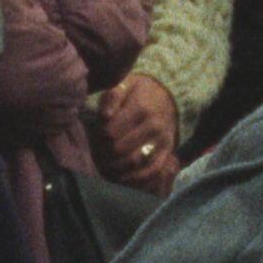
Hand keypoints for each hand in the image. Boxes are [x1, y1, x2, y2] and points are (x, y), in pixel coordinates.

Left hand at [92, 68, 180, 191]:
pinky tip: (121, 176)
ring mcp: (162, 141)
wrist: (168, 98)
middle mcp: (154, 126)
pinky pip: (150, 171)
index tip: (94, 136)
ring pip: (134, 163)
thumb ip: (112, 96)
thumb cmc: (139, 92)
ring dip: (116, 167)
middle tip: (96, 153)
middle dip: (103, 153)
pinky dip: (134, 178)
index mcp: (141, 108)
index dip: (97, 137)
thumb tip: (105, 115)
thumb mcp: (125, 85)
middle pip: (119, 149)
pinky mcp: (167, 153)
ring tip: (105, 165)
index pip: (110, 132)